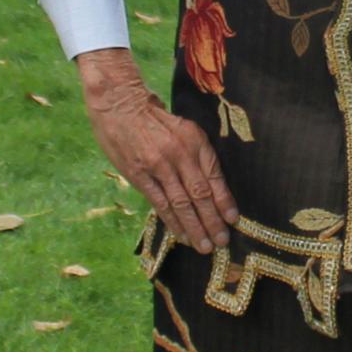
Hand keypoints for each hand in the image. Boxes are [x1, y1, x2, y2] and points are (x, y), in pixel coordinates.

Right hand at [84, 55, 235, 250]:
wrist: (119, 104)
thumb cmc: (153, 116)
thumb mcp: (184, 127)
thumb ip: (196, 153)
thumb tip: (211, 185)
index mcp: (194, 141)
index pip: (214, 177)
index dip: (224, 201)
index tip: (233, 220)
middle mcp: (180, 154)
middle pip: (200, 195)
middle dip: (212, 221)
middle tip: (222, 242)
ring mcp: (158, 166)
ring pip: (181, 204)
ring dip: (194, 228)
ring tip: (204, 246)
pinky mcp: (139, 175)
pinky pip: (160, 203)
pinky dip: (172, 221)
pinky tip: (181, 235)